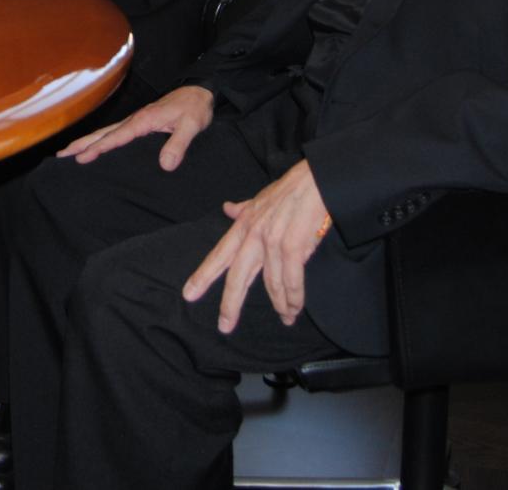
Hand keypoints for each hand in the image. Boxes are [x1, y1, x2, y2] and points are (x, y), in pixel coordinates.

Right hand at [57, 85, 214, 169]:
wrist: (200, 92)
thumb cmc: (196, 107)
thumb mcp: (192, 125)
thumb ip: (178, 144)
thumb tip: (165, 165)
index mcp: (144, 120)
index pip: (117, 137)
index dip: (98, 148)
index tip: (81, 158)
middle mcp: (136, 119)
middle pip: (104, 133)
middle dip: (82, 144)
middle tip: (62, 155)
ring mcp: (136, 120)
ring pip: (107, 132)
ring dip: (88, 141)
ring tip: (69, 151)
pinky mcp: (140, 123)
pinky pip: (116, 132)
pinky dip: (101, 139)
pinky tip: (96, 146)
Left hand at [181, 159, 329, 333]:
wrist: (318, 181)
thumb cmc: (293, 189)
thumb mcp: (262, 197)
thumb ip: (244, 208)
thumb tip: (227, 209)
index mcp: (245, 225)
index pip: (219, 255)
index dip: (203, 276)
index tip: (189, 293)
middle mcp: (254, 235)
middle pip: (237, 277)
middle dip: (230, 304)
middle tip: (224, 325)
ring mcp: (272, 242)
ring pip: (271, 284)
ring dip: (280, 304)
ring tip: (286, 317)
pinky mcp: (292, 247)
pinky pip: (291, 281)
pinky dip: (293, 297)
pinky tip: (294, 307)